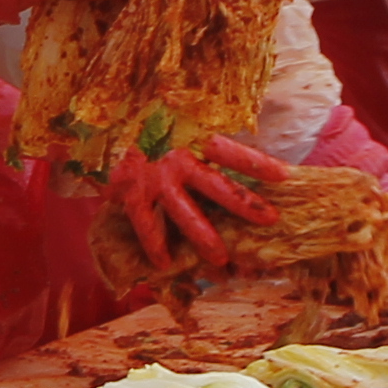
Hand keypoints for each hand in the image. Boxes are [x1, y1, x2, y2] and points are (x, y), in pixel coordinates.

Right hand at [106, 137, 282, 273]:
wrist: (102, 123)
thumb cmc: (153, 125)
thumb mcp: (185, 123)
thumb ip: (210, 138)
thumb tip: (249, 149)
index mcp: (191, 139)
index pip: (230, 152)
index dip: (257, 164)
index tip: (285, 176)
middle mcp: (175, 160)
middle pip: (215, 185)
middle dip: (243, 204)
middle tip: (269, 220)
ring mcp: (153, 180)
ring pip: (183, 213)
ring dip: (203, 237)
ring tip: (221, 260)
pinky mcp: (131, 195)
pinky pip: (145, 224)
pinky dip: (155, 245)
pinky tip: (166, 264)